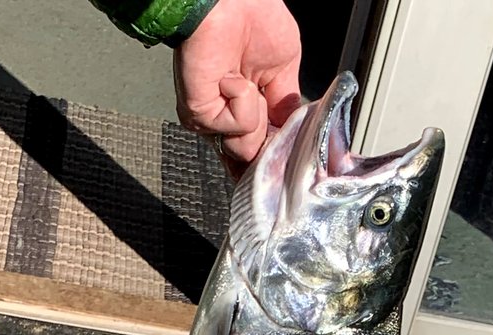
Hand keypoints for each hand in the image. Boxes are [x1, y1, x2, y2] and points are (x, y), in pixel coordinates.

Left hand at [174, 0, 301, 172]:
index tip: (286, 156)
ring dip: (256, 114)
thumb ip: (286, 110)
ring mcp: (212, 121)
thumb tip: (292, 137)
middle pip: (255, 161)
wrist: (232, 0)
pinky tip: (231, 78)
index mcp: (248, 112)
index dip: (274, 159)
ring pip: (246, 149)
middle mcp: (227, 121)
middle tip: (265, 100)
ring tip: (245, 81)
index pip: (259, 153)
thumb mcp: (285, 71)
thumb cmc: (255, 20)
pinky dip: (243, 100)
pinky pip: (237, 127)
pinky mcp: (200, 115)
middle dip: (269, 139)